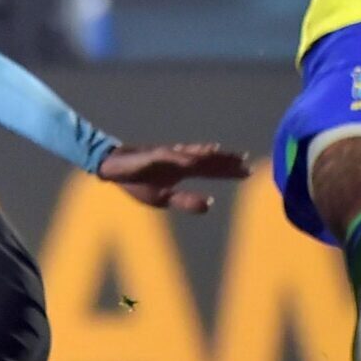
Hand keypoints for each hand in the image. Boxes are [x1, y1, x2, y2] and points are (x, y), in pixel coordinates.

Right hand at [97, 142, 251, 213]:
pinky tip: (195, 160)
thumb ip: (186, 200)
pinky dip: (183, 158)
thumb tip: (210, 205)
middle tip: (248, 163)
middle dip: (227, 162)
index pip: (211, 169)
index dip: (229, 170)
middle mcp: (179, 160)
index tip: (249, 171)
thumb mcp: (163, 198)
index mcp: (183, 171)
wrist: (111, 167)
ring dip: (210, 156)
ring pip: (193, 155)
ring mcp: (167, 156)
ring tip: (227, 156)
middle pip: (207, 160)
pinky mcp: (152, 155)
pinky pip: (170, 157)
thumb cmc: (137, 182)